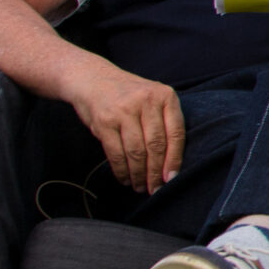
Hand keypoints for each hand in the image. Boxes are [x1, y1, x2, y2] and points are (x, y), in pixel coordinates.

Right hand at [63, 59, 185, 191]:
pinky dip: (121, 170)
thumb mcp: (152, 100)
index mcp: (165, 96)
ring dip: (139, 174)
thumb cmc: (129, 96)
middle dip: (156, 172)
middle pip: (156, 146)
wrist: (92, 79)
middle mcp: (146, 101)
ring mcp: (124, 110)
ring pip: (136, 152)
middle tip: (156, 189)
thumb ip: (164, 123)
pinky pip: (116, 153)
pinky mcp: (104, 121)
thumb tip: (172, 165)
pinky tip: (125, 179)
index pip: (176, 133)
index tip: (172, 179)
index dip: (175, 160)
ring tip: (141, 187)